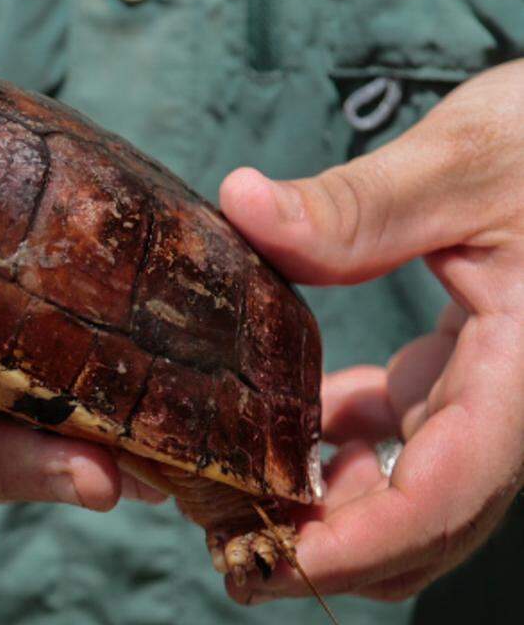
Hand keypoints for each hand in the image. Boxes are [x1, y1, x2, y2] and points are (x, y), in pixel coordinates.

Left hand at [219, 60, 523, 600]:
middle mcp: (513, 405)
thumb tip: (241, 205)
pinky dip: (347, 447)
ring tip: (242, 490)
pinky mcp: (471, 371)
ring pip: (415, 492)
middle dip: (331, 550)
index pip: (442, 498)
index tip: (268, 560)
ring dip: (335, 508)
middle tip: (228, 543)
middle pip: (425, 523)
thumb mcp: (463, 162)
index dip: (355, 546)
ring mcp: (493, 394)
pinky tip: (292, 419)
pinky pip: (406, 439)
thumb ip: (358, 205)